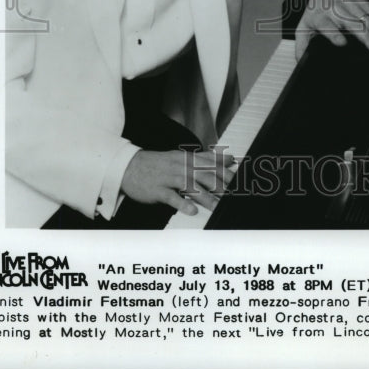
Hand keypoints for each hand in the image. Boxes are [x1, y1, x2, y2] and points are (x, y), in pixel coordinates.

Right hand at [121, 147, 236, 215]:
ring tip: (217, 207)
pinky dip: (181, 203)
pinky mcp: (157, 190)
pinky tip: (191, 211)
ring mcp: (168, 178)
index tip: (239, 181)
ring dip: (205, 197)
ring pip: (189, 186)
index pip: (210, 164)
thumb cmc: (159, 164)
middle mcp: (179, 166)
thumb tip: (228, 157)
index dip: (225, 172)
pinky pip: (171, 197)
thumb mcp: (182, 157)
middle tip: (232, 195)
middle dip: (219, 185)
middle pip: (203, 174)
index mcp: (187, 158)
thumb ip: (206, 158)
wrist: (129, 166)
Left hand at [296, 0, 368, 60]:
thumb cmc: (316, 8)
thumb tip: (301, 62)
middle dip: (368, 39)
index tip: (341, 43)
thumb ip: (302, 45)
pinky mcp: (364, 2)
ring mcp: (352, 4)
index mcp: (321, 16)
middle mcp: (337, 9)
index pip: (326, 24)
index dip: (334, 34)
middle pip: (354, 24)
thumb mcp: (304, 24)